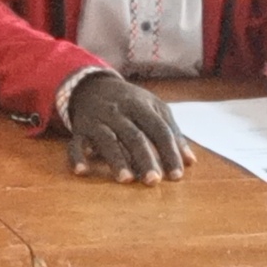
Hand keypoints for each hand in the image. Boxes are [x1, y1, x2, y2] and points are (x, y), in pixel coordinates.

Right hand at [62, 73, 191, 183]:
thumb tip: (191, 161)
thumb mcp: (153, 108)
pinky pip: (75, 143)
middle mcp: (118, 112)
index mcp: (140, 106)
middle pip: (134, 136)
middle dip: (145, 159)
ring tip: (126, 180)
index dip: (169, 152)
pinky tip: (82, 171)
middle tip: (154, 181)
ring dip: (116, 160)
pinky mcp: (80, 129)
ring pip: (107, 140)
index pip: (158, 129)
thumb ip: (172, 132)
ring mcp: (98, 120)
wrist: (92, 85)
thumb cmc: (130, 102)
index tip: (177, 175)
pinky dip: (78, 156)